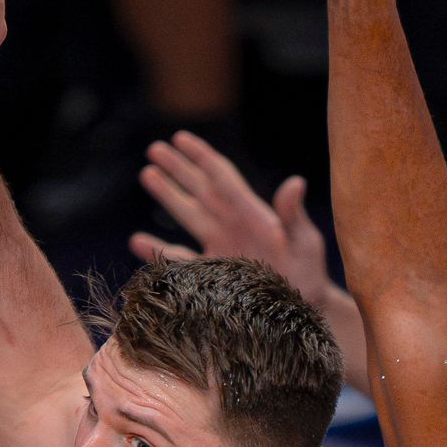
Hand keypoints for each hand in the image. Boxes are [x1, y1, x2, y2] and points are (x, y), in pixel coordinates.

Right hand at [130, 133, 332, 307]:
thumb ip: (293, 215)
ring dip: (167, 195)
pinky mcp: (210, 273)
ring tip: (147, 174)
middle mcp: (231, 225)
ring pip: (188, 214)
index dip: (201, 156)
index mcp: (251, 213)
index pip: (222, 177)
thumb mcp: (305, 242)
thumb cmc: (309, 273)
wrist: (304, 309)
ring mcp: (219, 248)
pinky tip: (137, 241)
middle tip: (155, 149)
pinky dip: (158, 250)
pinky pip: (179, 258)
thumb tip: (296, 182)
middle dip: (178, 168)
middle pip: (199, 189)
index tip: (180, 138)